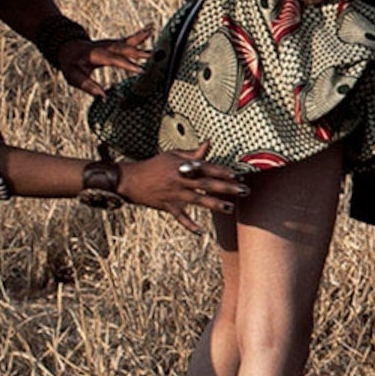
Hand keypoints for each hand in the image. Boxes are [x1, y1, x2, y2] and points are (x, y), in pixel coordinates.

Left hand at [54, 25, 151, 96]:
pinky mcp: (114, 43)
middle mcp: (104, 46)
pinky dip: (140, 35)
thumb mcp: (74, 77)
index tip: (142, 71)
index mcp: (95, 54)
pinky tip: (149, 29)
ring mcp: (110, 43)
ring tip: (152, 33)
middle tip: (152, 55)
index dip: (128, 65)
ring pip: (127, 41)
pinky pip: (128, 39)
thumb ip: (88, 86)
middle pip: (123, 48)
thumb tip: (104, 97)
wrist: (67, 47)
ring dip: (140, 38)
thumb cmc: (71, 64)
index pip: (114, 59)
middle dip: (138, 52)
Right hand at [120, 154, 251, 232]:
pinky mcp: (167, 206)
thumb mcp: (173, 155)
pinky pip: (180, 217)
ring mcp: (174, 194)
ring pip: (197, 200)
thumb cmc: (155, 165)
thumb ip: (192, 153)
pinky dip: (189, 225)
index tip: (237, 175)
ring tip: (229, 208)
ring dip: (214, 204)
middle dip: (226, 187)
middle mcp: (180, 180)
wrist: (130, 179)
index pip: (206, 168)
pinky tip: (201, 232)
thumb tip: (209, 143)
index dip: (222, 171)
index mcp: (182, 166)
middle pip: (206, 184)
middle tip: (243, 190)